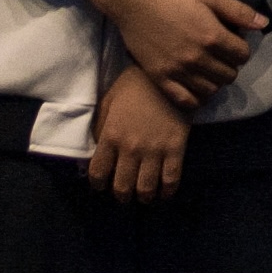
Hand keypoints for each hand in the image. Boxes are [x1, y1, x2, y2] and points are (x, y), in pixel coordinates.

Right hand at [88, 0, 266, 107]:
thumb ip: (237, 10)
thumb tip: (263, 23)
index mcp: (212, 36)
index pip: (242, 55)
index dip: (241, 48)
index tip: (232, 41)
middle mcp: (197, 58)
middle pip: (229, 75)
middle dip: (230, 64)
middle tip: (220, 53)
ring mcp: (178, 71)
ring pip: (211, 90)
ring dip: (215, 81)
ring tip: (208, 68)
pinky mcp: (160, 79)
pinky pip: (186, 101)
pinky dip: (196, 98)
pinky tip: (196, 86)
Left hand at [90, 66, 189, 200]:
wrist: (166, 75)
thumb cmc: (133, 86)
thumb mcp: (108, 102)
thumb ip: (100, 128)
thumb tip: (95, 150)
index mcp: (110, 136)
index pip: (98, 174)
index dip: (98, 184)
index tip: (102, 184)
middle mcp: (130, 148)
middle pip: (122, 188)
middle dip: (122, 197)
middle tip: (125, 194)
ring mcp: (154, 150)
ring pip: (146, 189)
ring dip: (144, 197)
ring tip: (145, 195)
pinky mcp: (176, 148)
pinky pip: (171, 180)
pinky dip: (167, 192)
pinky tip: (164, 192)